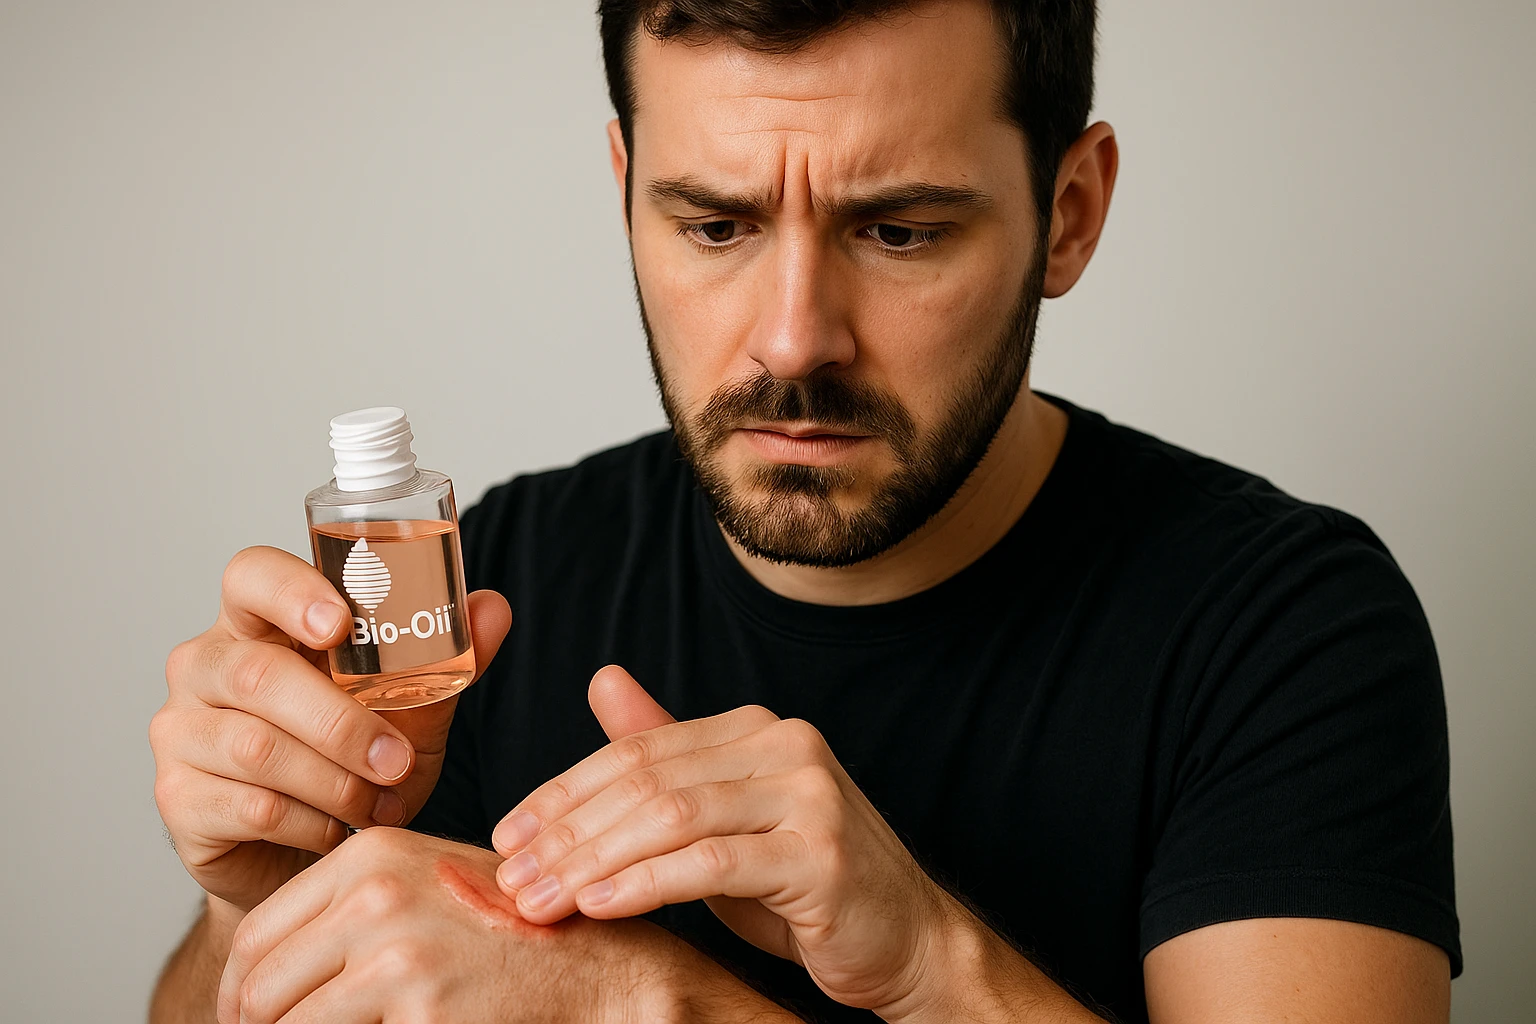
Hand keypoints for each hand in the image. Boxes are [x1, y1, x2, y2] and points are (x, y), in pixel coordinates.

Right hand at [150, 544, 510, 912]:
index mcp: (259, 622)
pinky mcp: (178, 799)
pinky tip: (338, 830)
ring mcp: (182, 731)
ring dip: (335, 781)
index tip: (339, 624)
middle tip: (397, 758)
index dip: (291, 591)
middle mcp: (206, 666)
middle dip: (340, 722)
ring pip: (256, 747)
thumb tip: (492, 609)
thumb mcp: (411, 707)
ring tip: (380, 801)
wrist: (308, 854)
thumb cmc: (354, 762)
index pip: (252, 575)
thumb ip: (447, 659)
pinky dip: (311, 823)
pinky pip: (250, 806)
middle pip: (257, 673)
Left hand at [216, 828, 674, 1023]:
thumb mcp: (426, 884)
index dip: (237, 990)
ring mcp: (398, 954)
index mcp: (370, 856)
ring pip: (288, 1023)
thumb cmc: (510, 929)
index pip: (257, 933)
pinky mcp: (421, 1011)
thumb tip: (260, 975)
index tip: (242, 1019)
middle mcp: (376, 897)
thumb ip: (349, 906)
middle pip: (259, 984)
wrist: (595, 964)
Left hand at [489, 666, 955, 1014]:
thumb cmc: (805, 885)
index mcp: (758, 729)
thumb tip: (602, 681)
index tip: (508, 834)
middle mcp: (786, 745)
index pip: (637, 748)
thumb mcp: (724, 819)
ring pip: (671, 816)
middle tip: (511, 878)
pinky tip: (598, 906)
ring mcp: (808, 795)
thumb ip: (665, 758)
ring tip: (539, 899)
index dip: (564, 791)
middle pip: (647, 779)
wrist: (907, 940)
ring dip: (592, 861)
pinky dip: (644, 882)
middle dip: (567, 832)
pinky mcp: (819, 853)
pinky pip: (710, 862)